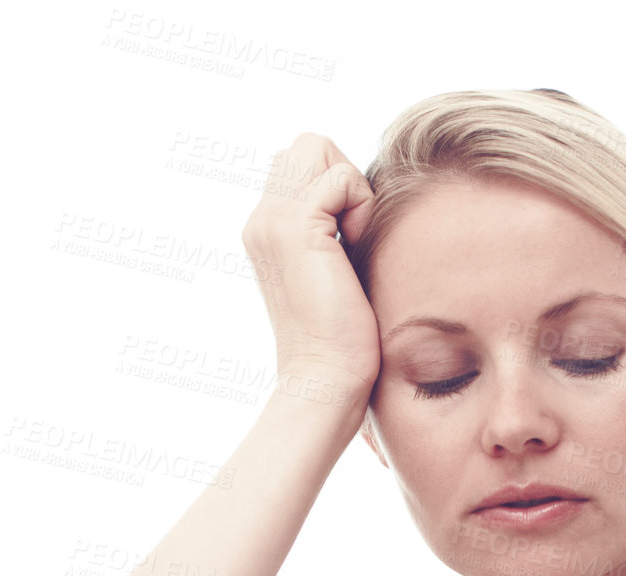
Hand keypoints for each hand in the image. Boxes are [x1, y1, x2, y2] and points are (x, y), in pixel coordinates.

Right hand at [241, 132, 380, 419]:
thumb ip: (337, 231)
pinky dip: (361, 205)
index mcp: (268, 229)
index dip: (338, 186)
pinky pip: (341, 177)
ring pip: (318, 148)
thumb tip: (363, 201)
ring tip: (354, 239)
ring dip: (351, 186)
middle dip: (343, 176)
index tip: (351, 238)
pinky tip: (356, 249)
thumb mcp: (338, 272)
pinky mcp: (296, 227)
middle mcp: (262, 219)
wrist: (326, 379)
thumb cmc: (344, 341)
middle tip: (354, 233)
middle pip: (308, 145)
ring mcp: (273, 220)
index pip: (302, 162)